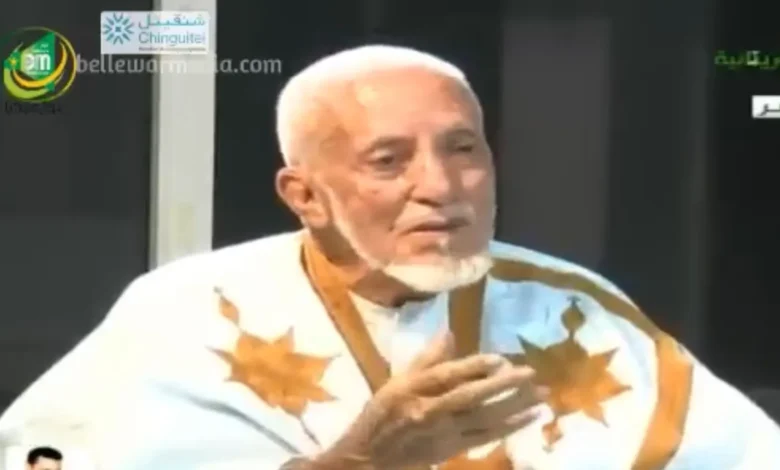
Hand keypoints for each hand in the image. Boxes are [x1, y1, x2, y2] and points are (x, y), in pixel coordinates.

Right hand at [313, 331, 546, 468]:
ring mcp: (443, 434)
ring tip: (541, 395)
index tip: (500, 358)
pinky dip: (510, 427)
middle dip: (503, 386)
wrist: (371, 456)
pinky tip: (530, 418)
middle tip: (531, 374)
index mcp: (412, 390)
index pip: (447, 376)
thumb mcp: (397, 381)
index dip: (474, 366)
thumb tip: (449, 332)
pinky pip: (486, 438)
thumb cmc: (383, 414)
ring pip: (484, 419)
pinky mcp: (452, 450)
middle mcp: (429, 412)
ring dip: (515, 407)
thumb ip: (425, 358)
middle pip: (470, 398)